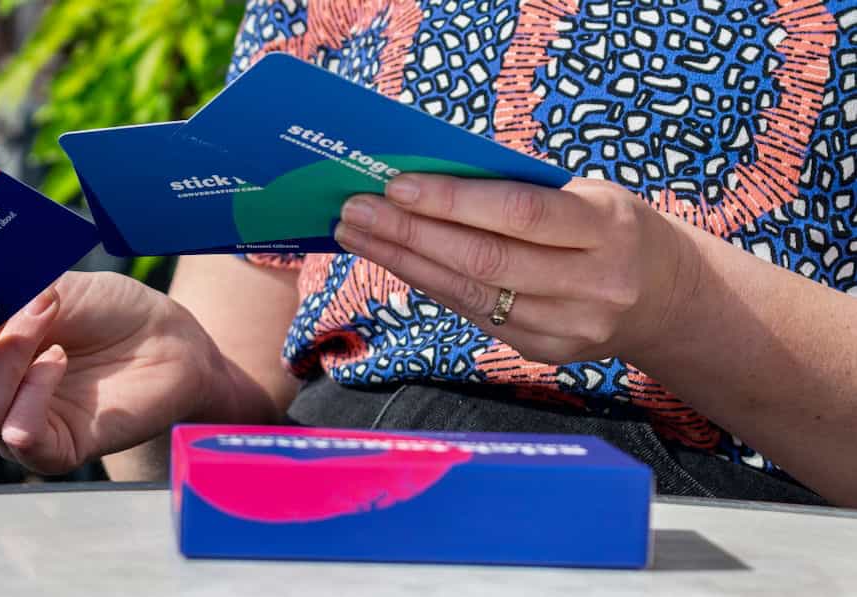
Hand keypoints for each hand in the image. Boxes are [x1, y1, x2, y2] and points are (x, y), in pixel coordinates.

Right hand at [0, 271, 238, 474]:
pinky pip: (19, 433)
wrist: (170, 336)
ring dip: (10, 351)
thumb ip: (3, 286)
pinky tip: (60, 359)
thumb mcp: (50, 283)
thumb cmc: (108, 309)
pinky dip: (35, 389)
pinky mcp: (53, 448)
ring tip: (47, 313)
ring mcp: (16, 422)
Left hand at [333, 175, 700, 364]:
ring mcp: (570, 326)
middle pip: (483, 260)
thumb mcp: (586, 193)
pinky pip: (474, 314)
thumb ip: (519, 191)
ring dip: (404, 262)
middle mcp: (592, 282)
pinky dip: (429, 285)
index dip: (452, 201)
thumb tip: (426, 180)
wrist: (666, 296)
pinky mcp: (547, 351)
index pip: (518, 213)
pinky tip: (396, 262)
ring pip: (469, 294)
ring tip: (358, 234)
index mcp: (607, 225)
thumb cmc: (611, 227)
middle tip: (354, 210)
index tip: (395, 185)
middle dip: (409, 234)